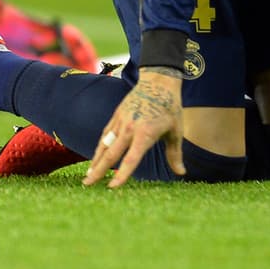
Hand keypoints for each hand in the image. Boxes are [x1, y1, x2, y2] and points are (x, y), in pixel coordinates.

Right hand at [84, 67, 184, 187]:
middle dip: (98, 171)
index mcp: (145, 133)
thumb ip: (175, 154)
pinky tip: (95, 158)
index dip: (122, 174)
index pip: (131, 159)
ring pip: (104, 145)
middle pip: (111, 154)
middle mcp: (130, 128)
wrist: (158, 81)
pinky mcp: (116, 115)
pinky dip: (99, 147)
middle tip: (87, 185)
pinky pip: (105, 134)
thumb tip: (181, 173)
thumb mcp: (176, 131)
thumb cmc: (170, 107)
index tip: (113, 187)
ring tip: (87, 176)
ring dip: (95, 161)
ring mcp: (121, 121)